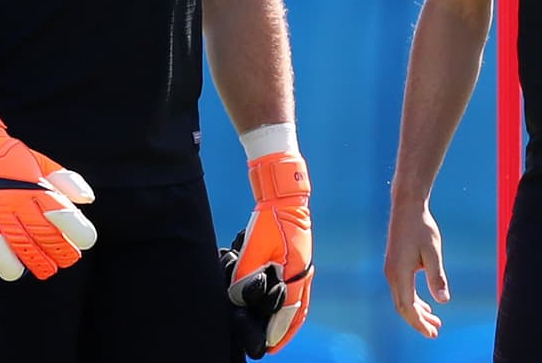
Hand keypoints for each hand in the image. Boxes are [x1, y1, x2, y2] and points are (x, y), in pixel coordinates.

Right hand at [0, 98, 96, 280]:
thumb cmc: (19, 160)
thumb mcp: (46, 165)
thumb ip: (68, 182)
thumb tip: (87, 200)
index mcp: (37, 185)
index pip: (60, 212)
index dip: (76, 229)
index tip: (87, 240)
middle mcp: (18, 200)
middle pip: (44, 233)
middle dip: (61, 250)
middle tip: (71, 258)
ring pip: (21, 244)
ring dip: (37, 261)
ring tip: (50, 269)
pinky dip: (6, 262)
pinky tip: (19, 270)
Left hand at [227, 151, 312, 352]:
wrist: (284, 195)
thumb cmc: (271, 219)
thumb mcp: (254, 247)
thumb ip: (246, 274)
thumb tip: (238, 298)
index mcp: (297, 271)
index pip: (288, 309)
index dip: (278, 330)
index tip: (269, 346)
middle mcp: (304, 272)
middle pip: (298, 310)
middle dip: (285, 329)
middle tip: (273, 345)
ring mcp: (303, 266)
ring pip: (299, 301)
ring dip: (288, 318)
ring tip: (278, 333)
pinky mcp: (299, 259)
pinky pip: (296, 289)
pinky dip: (289, 303)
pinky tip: (279, 305)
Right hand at [383, 202, 448, 337]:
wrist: (407, 207)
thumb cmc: (421, 227)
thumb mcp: (433, 252)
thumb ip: (437, 277)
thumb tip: (443, 301)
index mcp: (399, 273)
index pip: (407, 307)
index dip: (419, 323)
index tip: (432, 333)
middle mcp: (391, 274)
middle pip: (403, 307)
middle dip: (419, 321)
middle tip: (435, 332)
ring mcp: (391, 270)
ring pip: (402, 299)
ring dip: (418, 312)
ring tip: (435, 321)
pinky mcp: (395, 265)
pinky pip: (403, 290)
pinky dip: (414, 300)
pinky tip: (426, 304)